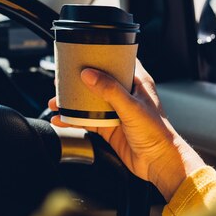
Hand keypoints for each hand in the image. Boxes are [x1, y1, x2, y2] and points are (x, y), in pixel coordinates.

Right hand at [49, 61, 204, 200]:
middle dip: (79, 80)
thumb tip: (89, 74)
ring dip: (72, 103)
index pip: (118, 61)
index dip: (102, 55)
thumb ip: (110, 90)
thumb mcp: (131, 107)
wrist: (158, 162)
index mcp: (137, 82)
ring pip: (89, 102)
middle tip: (63, 79)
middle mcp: (125, 94)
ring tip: (56, 102)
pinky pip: (86, 121)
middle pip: (98, 81)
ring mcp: (115, 111)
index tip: (84, 53)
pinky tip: (62, 120)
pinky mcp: (108, 127)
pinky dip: (73, 120)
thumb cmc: (158, 133)